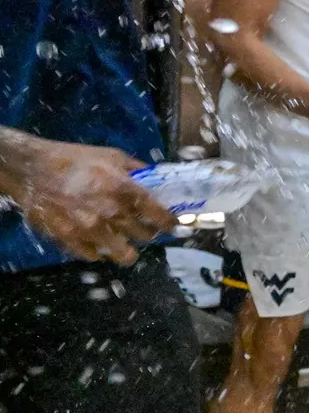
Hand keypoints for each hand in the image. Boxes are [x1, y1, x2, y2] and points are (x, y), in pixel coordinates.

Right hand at [5, 140, 175, 263]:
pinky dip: (99, 250)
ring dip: (127, 248)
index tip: (173, 225)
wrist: (31, 169)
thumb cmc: (74, 159)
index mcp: (125, 190)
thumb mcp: (112, 156)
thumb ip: (138, 170)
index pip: (160, 216)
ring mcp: (91, 230)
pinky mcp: (71, 240)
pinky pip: (96, 256)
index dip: (170, 223)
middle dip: (148, 232)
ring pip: (125, 254)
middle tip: (143, 227)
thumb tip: (159, 179)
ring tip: (124, 241)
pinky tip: (97, 240)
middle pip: (146, 236)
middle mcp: (112, 213)